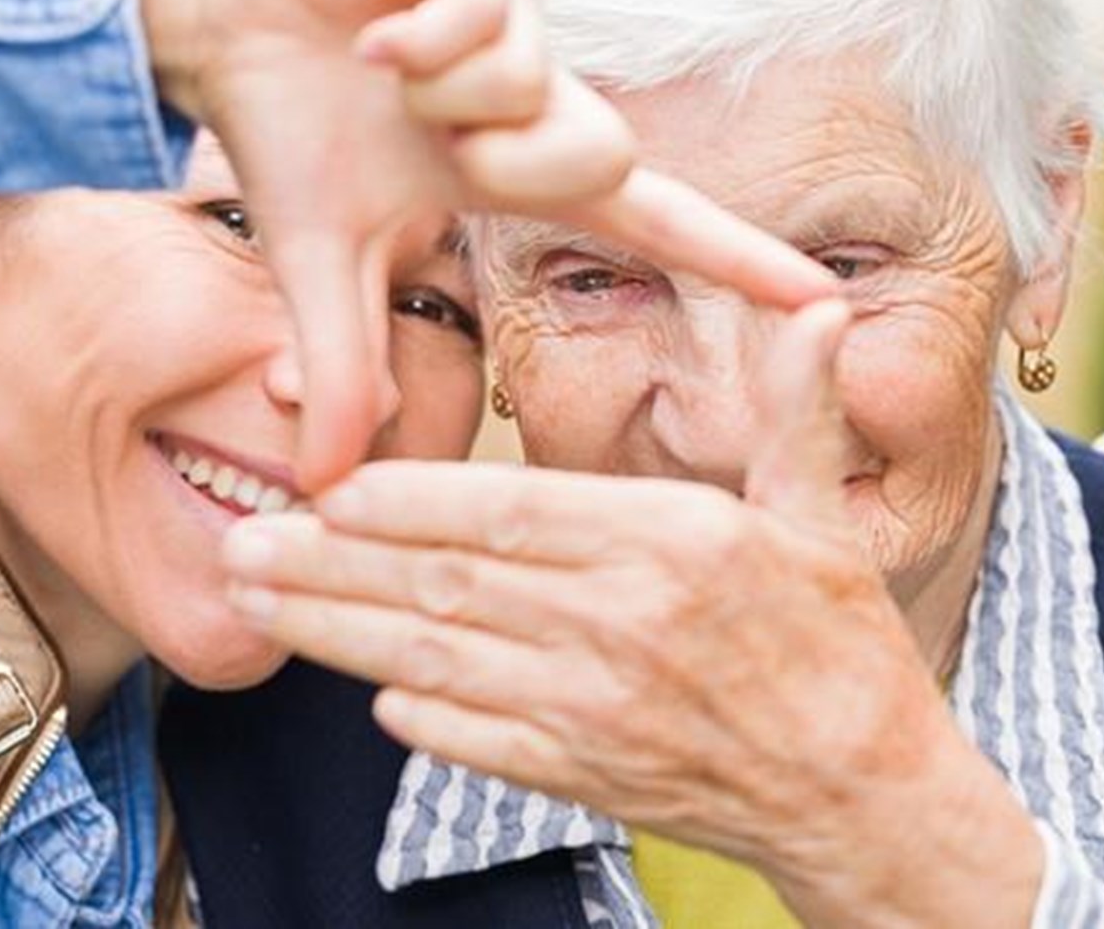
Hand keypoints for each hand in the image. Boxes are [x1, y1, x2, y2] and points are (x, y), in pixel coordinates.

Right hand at [140, 0, 834, 489]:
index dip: (735, 261)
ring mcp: (515, 16)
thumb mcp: (319, 265)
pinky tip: (372, 36)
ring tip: (385, 73)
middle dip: (508, 168)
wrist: (216, 10)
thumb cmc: (285, 129)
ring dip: (447, 100)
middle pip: (606, 156)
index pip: (654, 224)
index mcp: (521, 167)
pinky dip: (417, 43)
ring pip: (541, 87)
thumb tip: (322, 483)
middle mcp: (539, 93)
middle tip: (432, 148)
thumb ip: (345, 367)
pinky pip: (488, 17)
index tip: (824, 301)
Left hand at [221, 303, 1042, 927]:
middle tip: (242, 542)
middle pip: (448, 588)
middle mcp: (622, 627)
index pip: (512, 514)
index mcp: (672, 545)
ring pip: (439, 665)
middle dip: (331, 568)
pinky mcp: (588, 776)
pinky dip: (416, 720)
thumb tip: (817, 311)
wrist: (861, 792)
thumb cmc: (837, 643)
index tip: (331, 489)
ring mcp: (598, 711)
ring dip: (337, 636)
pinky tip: (361, 693)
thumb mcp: (822, 513)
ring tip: (256, 605)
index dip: (409, 503)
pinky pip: (480, 746)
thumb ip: (795, 410)